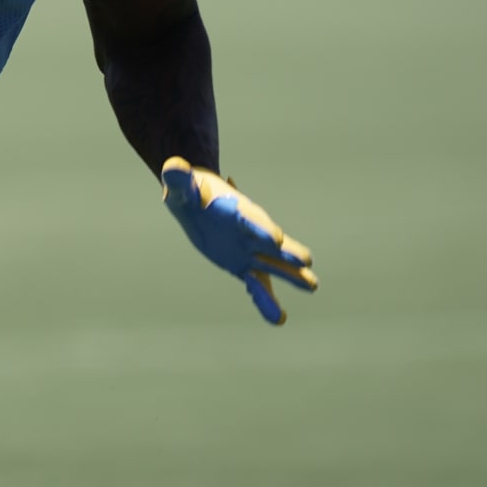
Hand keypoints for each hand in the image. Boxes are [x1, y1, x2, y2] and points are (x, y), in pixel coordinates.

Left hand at [161, 157, 316, 324]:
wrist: (196, 199)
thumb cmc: (189, 190)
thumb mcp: (180, 185)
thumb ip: (178, 179)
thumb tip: (174, 167)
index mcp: (236, 209)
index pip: (251, 218)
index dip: (261, 227)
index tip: (274, 239)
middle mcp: (250, 230)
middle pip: (272, 241)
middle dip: (287, 251)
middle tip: (305, 261)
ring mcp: (250, 250)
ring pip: (274, 265)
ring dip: (291, 275)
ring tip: (312, 285)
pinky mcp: (244, 265)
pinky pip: (258, 285)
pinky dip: (266, 301)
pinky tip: (278, 319)